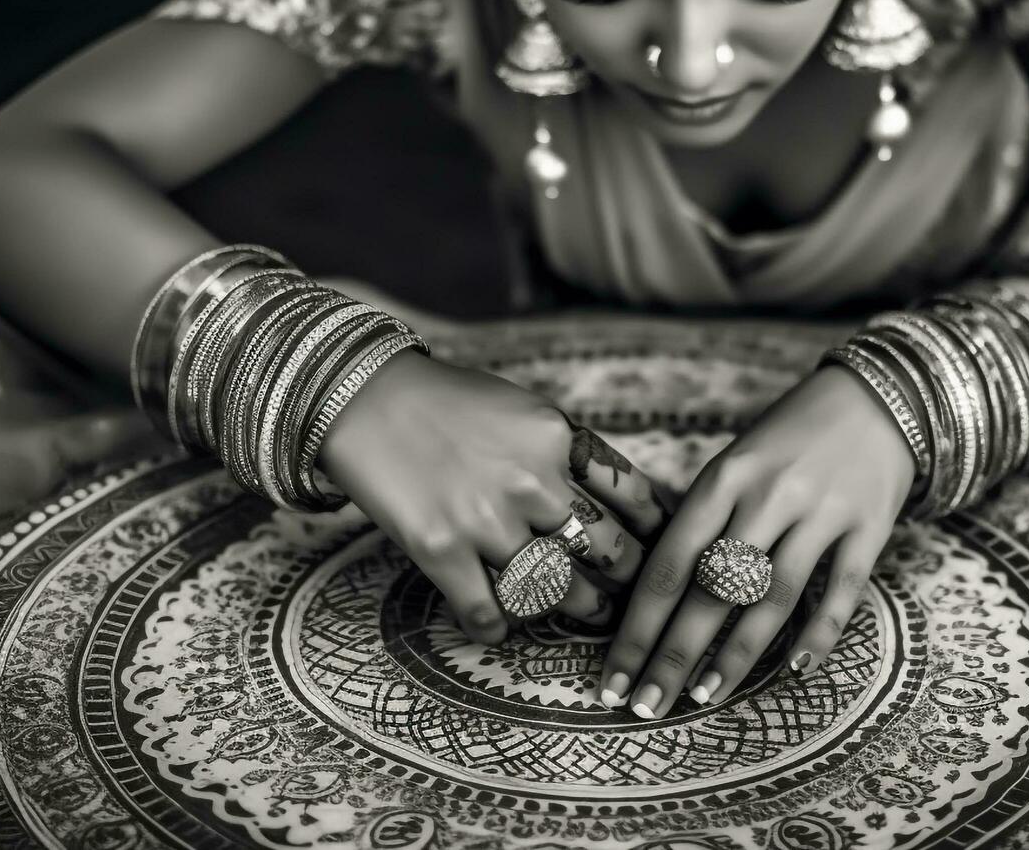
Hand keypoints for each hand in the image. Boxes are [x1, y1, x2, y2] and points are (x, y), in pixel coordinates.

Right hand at [319, 349, 666, 643]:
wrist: (362, 397)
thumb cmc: (448, 401)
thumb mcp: (525, 410)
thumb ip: (570, 453)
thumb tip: (621, 498)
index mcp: (558, 440)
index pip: (634, 497)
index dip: (657, 531)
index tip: (666, 548)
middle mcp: (531, 483)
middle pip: (607, 551)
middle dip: (630, 578)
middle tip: (639, 594)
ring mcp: (486, 522)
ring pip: (557, 590)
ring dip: (582, 610)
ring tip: (593, 616)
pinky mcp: (441, 552)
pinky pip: (488, 613)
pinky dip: (500, 630)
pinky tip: (503, 631)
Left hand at [599, 365, 913, 716]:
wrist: (876, 398)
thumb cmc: (787, 440)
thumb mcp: (733, 462)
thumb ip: (702, 519)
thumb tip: (655, 593)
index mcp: (723, 478)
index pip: (670, 565)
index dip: (638, 628)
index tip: (613, 676)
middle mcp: (768, 496)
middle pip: (711, 589)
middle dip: (672, 654)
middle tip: (644, 705)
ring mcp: (820, 513)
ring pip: (770, 597)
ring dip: (734, 655)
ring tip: (702, 697)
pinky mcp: (867, 529)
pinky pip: (838, 592)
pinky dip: (817, 635)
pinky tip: (792, 672)